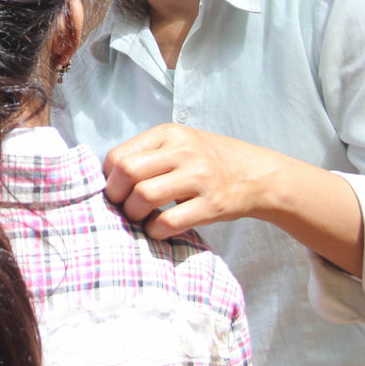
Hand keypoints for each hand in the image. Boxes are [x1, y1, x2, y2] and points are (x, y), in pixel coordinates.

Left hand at [102, 124, 269, 239]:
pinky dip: (155, 230)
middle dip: (116, 196)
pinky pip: (169, 222)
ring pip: (144, 196)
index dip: (108, 177)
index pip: (118, 155)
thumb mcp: (178, 143)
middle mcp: (183, 151)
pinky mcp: (212, 205)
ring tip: (140, 218)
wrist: (258, 174)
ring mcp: (199, 177)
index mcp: (168, 134)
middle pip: (128, 173)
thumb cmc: (207, 160)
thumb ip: (147, 154)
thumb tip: (107, 180)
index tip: (115, 189)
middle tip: (122, 207)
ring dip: (134, 214)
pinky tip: (158, 229)